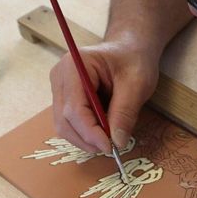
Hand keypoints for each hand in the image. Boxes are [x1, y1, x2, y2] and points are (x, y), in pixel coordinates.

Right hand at [49, 35, 157, 153]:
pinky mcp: (64, 98)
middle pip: (64, 120)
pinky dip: (85, 133)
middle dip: (87, 139)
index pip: (74, 108)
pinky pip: (69, 123)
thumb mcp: (137, 83)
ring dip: (86, 139)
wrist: (129, 49)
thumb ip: (125, 112)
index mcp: (75, 66)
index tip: (109, 146)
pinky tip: (103, 131)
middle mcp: (60, 77)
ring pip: (64, 125)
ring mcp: (59, 88)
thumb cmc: (133, 59)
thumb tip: (118, 142)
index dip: (90, 132)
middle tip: (111, 147)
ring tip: (110, 139)